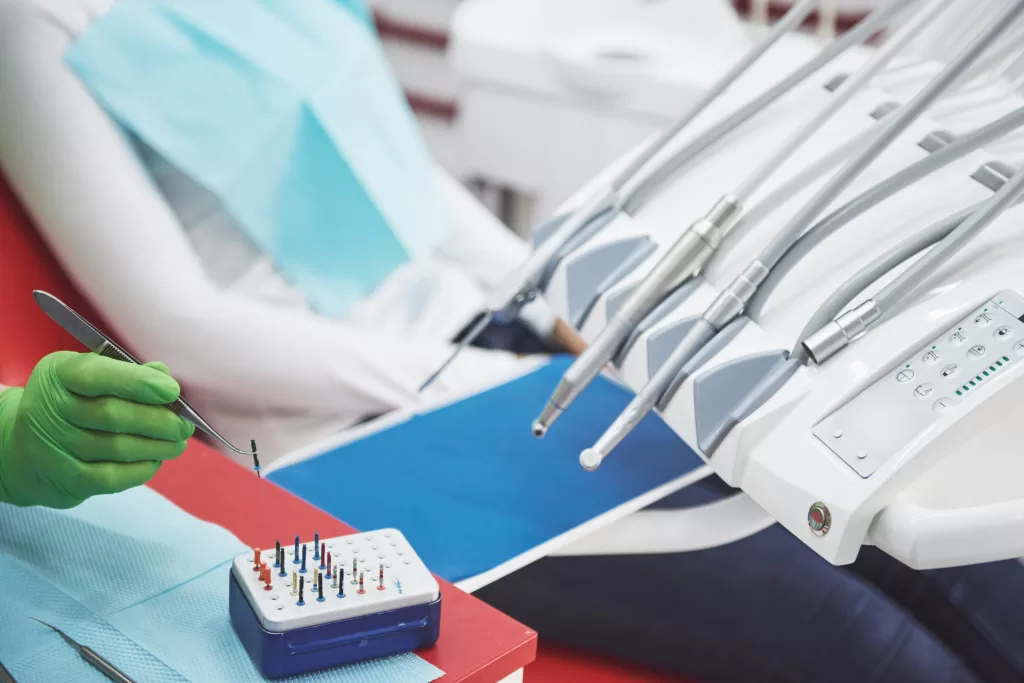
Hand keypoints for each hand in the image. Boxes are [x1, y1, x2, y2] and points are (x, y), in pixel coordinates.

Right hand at [0, 352, 193, 507]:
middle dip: (158, 420)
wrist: (23, 447)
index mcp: (60, 375)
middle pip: (113, 415)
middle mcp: (52, 409)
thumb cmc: (71, 402)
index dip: (137, 382)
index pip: (96, 375)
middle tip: (184, 425)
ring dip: (157, 446)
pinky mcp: (66, 479)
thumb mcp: (89, 376)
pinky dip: (141, 469)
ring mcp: (56, 447)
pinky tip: (156, 460)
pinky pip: (112, 477)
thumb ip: (126, 373)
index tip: (171, 390)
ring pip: (117, 448)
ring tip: (178, 443)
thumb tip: (164, 374)